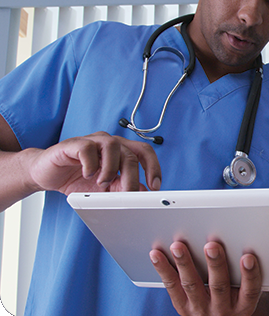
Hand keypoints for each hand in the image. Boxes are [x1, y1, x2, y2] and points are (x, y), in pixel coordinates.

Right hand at [27, 131, 160, 193]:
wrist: (47, 174)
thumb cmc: (77, 179)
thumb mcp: (104, 189)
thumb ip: (122, 188)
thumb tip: (143, 194)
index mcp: (120, 151)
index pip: (144, 152)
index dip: (153, 168)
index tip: (154, 187)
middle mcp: (109, 143)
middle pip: (130, 154)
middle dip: (131, 178)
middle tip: (126, 194)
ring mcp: (92, 141)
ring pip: (113, 147)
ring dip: (111, 169)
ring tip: (102, 184)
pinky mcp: (74, 144)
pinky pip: (88, 148)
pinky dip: (90, 164)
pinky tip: (87, 175)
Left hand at [150, 241, 262, 315]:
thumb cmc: (237, 305)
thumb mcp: (254, 299)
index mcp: (244, 305)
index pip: (250, 290)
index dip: (250, 274)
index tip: (248, 257)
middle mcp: (222, 308)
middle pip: (220, 286)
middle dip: (216, 264)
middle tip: (212, 245)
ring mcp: (200, 308)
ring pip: (193, 285)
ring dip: (185, 264)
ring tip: (178, 245)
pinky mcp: (181, 306)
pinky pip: (171, 287)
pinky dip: (163, 270)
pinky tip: (157, 254)